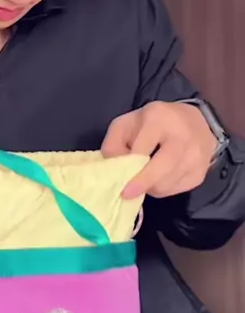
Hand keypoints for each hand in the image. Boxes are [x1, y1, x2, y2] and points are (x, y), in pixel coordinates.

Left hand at [101, 101, 217, 199]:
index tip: (118, 179)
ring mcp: (195, 156)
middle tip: (127, 194)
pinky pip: (176, 189)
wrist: (197, 123)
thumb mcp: (129, 122)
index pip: (143, 146)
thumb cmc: (155, 123)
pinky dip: (162, 189)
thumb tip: (112, 166)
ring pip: (168, 182)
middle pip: (162, 166)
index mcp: (159, 118)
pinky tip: (157, 180)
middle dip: (143, 182)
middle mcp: (181, 136)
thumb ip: (115, 141)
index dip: (129, 164)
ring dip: (150, 187)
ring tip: (142, 181)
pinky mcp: (200, 173)